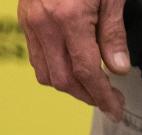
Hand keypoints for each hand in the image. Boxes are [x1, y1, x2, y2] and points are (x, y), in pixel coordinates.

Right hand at [18, 0, 129, 119]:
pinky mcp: (23, 18)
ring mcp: (29, 21)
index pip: (87, 71)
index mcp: (68, 17)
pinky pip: (35, 55)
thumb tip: (118, 70)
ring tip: (94, 88)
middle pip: (63, 79)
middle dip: (88, 96)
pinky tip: (74, 67)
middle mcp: (43, 23)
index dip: (103, 95)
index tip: (117, 109)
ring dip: (70, 87)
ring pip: (44, 72)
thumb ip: (113, 33)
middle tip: (110, 102)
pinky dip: (55, 69)